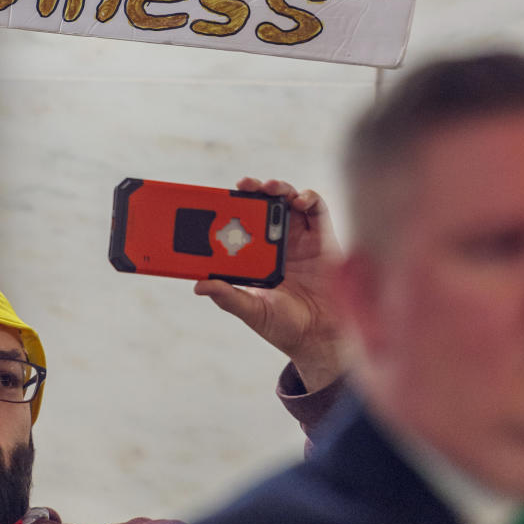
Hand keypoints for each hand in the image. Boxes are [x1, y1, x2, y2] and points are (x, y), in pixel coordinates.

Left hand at [194, 179, 345, 391]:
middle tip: (244, 185)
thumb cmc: (284, 326)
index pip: (242, 223)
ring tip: (269, 189)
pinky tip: (298, 201)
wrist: (319, 339)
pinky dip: (309, 198)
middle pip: (265, 206)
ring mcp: (302, 239)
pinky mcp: (324, 239)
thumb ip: (228, 297)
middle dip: (254, 190)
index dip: (232, 207)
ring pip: (289, 201)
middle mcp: (278, 243)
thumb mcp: (251, 310)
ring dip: (279, 188)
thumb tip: (198, 285)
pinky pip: (318, 210)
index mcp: (258, 256)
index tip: (218, 199)